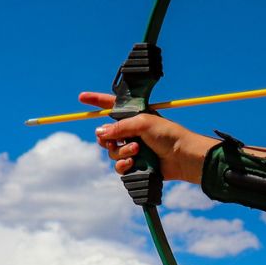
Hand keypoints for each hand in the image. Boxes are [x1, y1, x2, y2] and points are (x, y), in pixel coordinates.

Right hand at [82, 91, 211, 182]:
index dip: (97, 101)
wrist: (183, 157)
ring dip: (121, 152)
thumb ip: (119, 127)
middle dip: (109, 138)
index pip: (111, 105)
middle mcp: (131, 131)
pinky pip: (119, 166)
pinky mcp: (136, 164)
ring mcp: (133, 148)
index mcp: (134, 116)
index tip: (82, 98)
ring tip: (136, 150)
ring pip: (112, 152)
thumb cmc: (168, 134)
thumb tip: (99, 132)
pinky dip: (123, 165)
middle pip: (106, 134)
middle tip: (118, 140)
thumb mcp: (142, 123)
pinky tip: (133, 163)